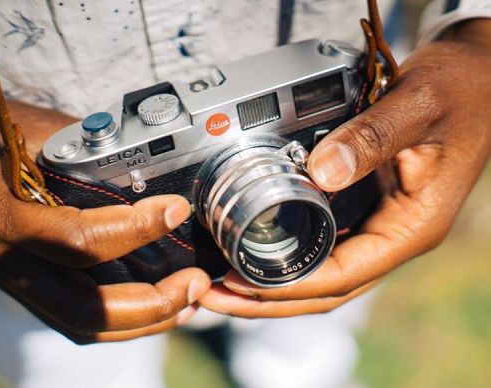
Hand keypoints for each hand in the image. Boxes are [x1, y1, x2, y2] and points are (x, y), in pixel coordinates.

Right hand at [0, 101, 210, 342]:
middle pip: (87, 309)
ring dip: (142, 322)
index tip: (177, 209)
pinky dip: (119, 317)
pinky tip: (152, 305)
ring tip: (187, 303)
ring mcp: (16, 280)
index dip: (138, 228)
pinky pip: (72, 315)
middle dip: (153, 304)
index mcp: (6, 218)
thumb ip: (87, 153)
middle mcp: (10, 262)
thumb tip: (148, 166)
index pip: (81, 241)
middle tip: (196, 284)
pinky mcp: (26, 282)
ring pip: (80, 323)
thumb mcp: (33, 133)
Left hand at [200, 20, 490, 317]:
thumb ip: (373, 138)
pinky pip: (324, 246)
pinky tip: (257, 251)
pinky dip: (290, 256)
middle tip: (215, 296)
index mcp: (411, 226)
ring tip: (223, 282)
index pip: (343, 275)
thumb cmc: (457, 91)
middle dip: (269, 299)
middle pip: (326, 289)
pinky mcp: (368, 210)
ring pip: (323, 274)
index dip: (288, 287)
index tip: (239, 285)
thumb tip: (321, 173)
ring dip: (274, 284)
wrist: (475, 79)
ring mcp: (380, 226)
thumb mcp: (418, 107)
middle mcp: (394, 235)